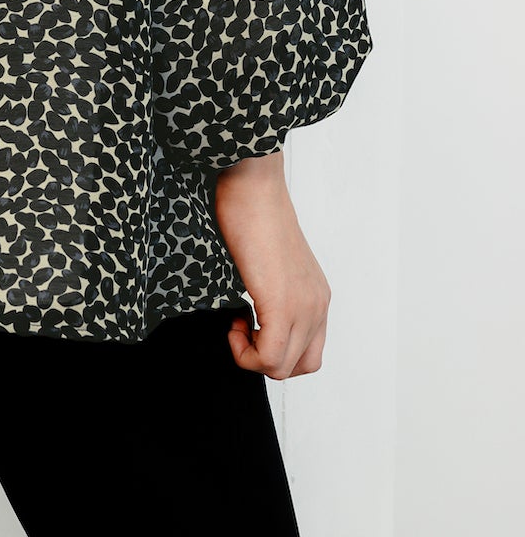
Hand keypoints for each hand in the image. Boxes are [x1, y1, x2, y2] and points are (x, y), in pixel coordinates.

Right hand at [212, 151, 330, 378]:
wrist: (254, 184)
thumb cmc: (252, 210)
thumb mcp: (270, 262)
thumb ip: (272, 290)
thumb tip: (252, 314)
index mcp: (317, 295)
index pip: (309, 351)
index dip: (274, 349)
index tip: (250, 321)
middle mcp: (318, 305)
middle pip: (299, 365)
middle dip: (263, 358)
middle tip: (242, 326)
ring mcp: (305, 307)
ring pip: (283, 368)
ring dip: (252, 357)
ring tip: (237, 323)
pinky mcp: (283, 305)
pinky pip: (270, 358)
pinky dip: (246, 352)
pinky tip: (235, 321)